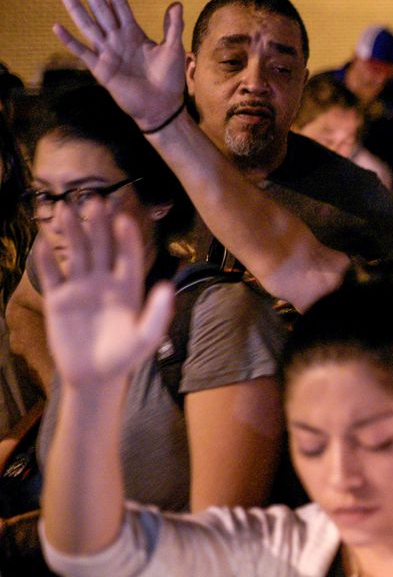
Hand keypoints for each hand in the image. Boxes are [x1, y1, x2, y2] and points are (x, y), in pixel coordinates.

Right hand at [31, 203, 173, 388]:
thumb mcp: (146, 337)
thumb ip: (158, 313)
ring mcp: (80, 289)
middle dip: (97, 224)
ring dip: (71, 232)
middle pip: (100, 247)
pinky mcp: (58, 300)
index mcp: (128, 287)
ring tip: (64, 208)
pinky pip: (51, 275)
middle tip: (93, 200)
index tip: (123, 218)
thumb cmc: (125, 357)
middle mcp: (104, 282)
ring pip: (75, 253)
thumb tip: (167, 286)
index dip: (126, 238)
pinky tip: (41, 242)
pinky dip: (46, 259)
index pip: (128, 256)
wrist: (95, 376)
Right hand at [54, 0, 185, 130]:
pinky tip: (58, 27)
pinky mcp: (101, 69)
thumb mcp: (173, 50)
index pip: (120, 4)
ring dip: (76, 9)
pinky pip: (83, 52)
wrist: (162, 106)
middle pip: (101, 10)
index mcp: (133, 33)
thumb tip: (176, 3)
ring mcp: (107, 53)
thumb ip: (172, 27)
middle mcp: (117, 40)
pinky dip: (70, 41)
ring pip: (89, 26)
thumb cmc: (169, 79)